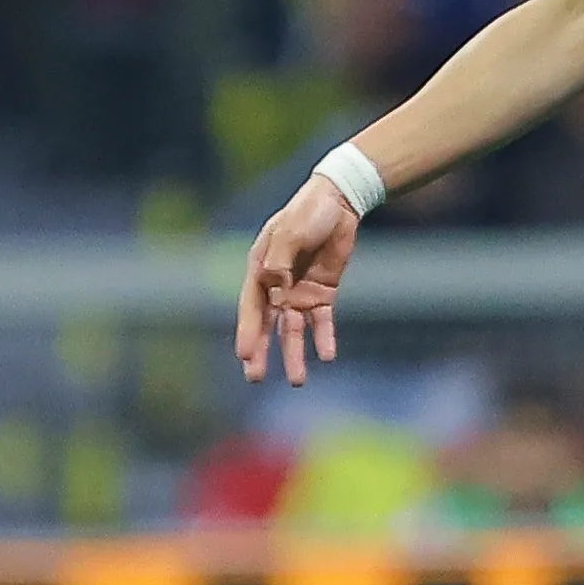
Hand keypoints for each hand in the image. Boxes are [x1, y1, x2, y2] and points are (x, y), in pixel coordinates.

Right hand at [237, 175, 364, 385]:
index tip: (244, 355)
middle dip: (262, 352)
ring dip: (295, 354)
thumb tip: (276, 284)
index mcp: (261, 270)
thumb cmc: (308, 213)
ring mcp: (299, 291)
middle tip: (254, 378)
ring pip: (294, 329)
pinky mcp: (323, 293)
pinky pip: (323, 321)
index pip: (251, 307)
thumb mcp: (291, 231)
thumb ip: (282, 258)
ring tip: (297, 381)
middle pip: (268, 325)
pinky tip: (327, 356)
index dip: (248, 331)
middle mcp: (276, 286)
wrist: (339, 203)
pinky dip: (324, 338)